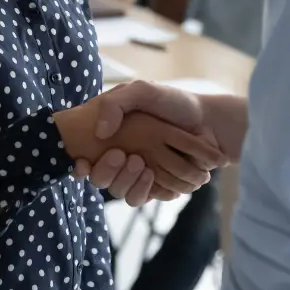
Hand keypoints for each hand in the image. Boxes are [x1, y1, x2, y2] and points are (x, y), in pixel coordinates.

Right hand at [56, 98, 221, 193]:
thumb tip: (100, 133)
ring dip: (129, 182)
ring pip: (121, 191)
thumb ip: (117, 104)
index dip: (80, 163)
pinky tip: (155, 176)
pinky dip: (149, 190)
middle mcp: (123, 155)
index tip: (81, 163)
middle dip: (107, 171)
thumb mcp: (144, 91)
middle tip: (121, 156)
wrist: (210, 123)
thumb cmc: (176, 104)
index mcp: (115, 135)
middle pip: (101, 178)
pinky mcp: (156, 187)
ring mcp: (139, 173)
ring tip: (145, 167)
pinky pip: (144, 197)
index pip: (86, 155)